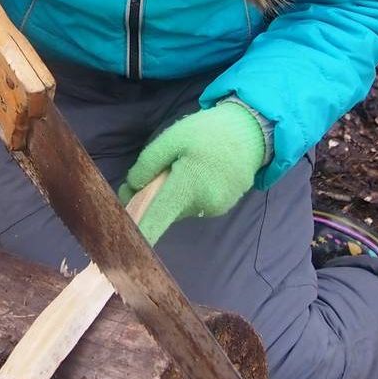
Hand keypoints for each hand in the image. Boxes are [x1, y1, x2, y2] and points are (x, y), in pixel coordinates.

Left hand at [119, 101, 265, 243]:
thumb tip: (132, 188)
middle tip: (158, 167)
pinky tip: (201, 169)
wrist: (253, 130)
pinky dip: (191, 191)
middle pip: (165, 210)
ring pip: (180, 206)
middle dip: (155, 195)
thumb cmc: (209, 132)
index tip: (124, 248)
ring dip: (175, 191)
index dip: (138, 235)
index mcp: (186, 188)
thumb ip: (148, 164)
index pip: (156, 220)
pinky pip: (196, 203)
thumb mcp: (172, 137)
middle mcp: (201, 206)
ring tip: (187, 163)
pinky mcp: (224, 206)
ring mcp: (215, 209)